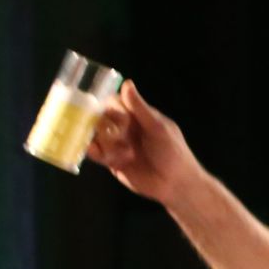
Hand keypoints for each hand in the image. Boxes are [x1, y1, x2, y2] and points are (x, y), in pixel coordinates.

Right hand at [86, 79, 206, 204]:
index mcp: (137, 116)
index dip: (111, 106)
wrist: (175, 184)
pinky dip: (93, 151)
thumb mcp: (158, 128)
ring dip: (104, 141)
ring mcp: (116, 143)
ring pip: (96, 134)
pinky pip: (95, 152)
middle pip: (101, 117)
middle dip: (105, 125)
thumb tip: (127, 83)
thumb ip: (140, 108)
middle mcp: (124, 127)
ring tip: (124, 153)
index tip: (118, 116)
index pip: (115, 102)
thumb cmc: (173, 152)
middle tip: (122, 137)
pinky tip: (96, 151)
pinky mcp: (111, 160)